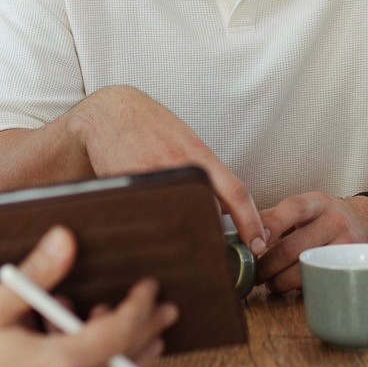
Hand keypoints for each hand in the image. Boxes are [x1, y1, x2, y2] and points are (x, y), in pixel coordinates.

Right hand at [72, 86, 265, 252]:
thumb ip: (207, 172)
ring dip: (181, 233)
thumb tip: (226, 209)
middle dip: (213, 237)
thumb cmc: (150, 126)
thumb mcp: (187, 141)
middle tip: (215, 253)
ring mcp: (153, 179)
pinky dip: (152, 227)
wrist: (108, 113)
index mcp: (199, 156)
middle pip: (207, 215)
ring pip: (178, 221)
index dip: (251, 222)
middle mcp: (179, 167)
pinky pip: (148, 219)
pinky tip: (148, 225)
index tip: (259, 243)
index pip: (235, 193)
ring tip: (175, 236)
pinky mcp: (129, 188)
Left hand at [254, 192, 367, 293]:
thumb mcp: (308, 208)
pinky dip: (299, 288)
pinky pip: (319, 282)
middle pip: (294, 247)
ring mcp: (345, 247)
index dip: (271, 224)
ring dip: (279, 281)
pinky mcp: (350, 268)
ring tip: (269, 282)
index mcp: (319, 203)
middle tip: (253, 273)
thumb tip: (239, 230)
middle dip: (266, 265)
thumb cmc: (328, 218)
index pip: (293, 209)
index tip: (252, 240)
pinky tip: (289, 287)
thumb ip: (276, 217)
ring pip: (304, 269)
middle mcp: (335, 222)